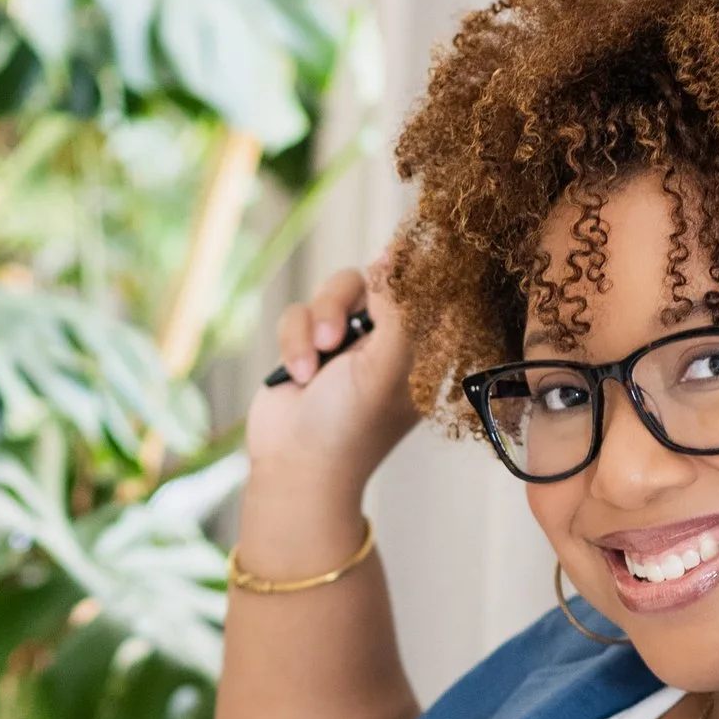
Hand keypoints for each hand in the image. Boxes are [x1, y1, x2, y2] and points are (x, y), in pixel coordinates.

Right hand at [243, 256, 420, 519]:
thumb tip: (398, 253)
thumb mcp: (387, 365)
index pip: (425, 288)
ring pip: (332, 290)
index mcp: (421, 346)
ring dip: (314, 325)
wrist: (296, 466)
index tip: (393, 256)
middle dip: (344, 304)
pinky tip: (297, 376)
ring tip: (312, 366)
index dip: (411, 267)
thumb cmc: (350, 426)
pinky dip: (293, 342)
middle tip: (336, 339)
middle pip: (374, 278)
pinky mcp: (309, 342)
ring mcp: (348, 340)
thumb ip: (401, 307)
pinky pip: (299, 311)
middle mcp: (388, 338)